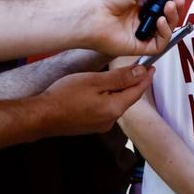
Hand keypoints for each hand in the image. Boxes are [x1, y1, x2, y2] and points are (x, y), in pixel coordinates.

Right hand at [29, 65, 153, 134]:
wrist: (42, 116)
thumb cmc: (64, 96)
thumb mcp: (94, 80)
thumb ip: (120, 77)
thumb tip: (140, 72)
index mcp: (114, 108)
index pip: (137, 91)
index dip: (145, 78)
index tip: (152, 67)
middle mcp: (110, 120)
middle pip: (128, 98)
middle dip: (133, 83)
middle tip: (138, 67)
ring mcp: (100, 125)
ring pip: (117, 103)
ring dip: (120, 90)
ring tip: (119, 76)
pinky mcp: (91, 125)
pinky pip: (106, 109)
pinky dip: (109, 98)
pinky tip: (102, 90)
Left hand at [76, 0, 183, 56]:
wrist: (90, 16)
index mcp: (135, 3)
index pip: (159, 2)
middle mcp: (138, 18)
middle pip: (165, 16)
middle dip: (175, 6)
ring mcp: (139, 33)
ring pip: (164, 30)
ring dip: (173, 17)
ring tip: (172, 5)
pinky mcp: (139, 46)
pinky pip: (158, 44)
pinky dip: (164, 33)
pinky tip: (161, 21)